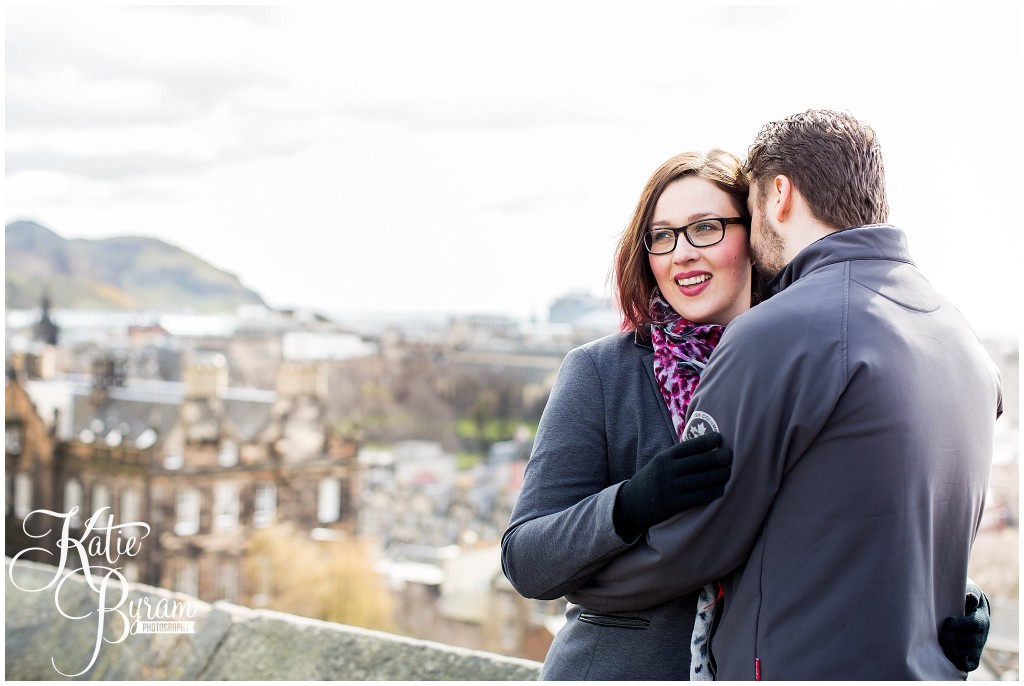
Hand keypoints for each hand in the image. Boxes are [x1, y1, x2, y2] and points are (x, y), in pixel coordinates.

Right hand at [613, 432, 731, 540]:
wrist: (632, 504)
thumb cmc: (652, 479)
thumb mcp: (659, 462)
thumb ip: (678, 456)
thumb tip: (706, 445)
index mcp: (665, 457)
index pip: (690, 445)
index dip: (707, 441)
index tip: (720, 438)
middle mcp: (668, 470)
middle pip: (700, 461)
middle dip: (719, 458)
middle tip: (730, 456)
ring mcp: (671, 487)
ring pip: (704, 479)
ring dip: (720, 475)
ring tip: (728, 472)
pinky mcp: (675, 504)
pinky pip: (701, 496)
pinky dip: (714, 491)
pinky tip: (720, 488)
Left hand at [939, 582, 990, 671]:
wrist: (970, 611)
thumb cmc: (964, 600)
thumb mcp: (969, 593)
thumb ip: (971, 594)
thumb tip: (970, 597)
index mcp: (980, 620)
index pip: (973, 624)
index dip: (960, 625)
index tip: (947, 623)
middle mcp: (981, 635)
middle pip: (972, 640)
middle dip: (956, 639)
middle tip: (942, 637)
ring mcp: (978, 646)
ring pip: (971, 653)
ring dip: (957, 652)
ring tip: (944, 648)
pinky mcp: (973, 656)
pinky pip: (971, 664)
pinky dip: (961, 663)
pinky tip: (949, 658)